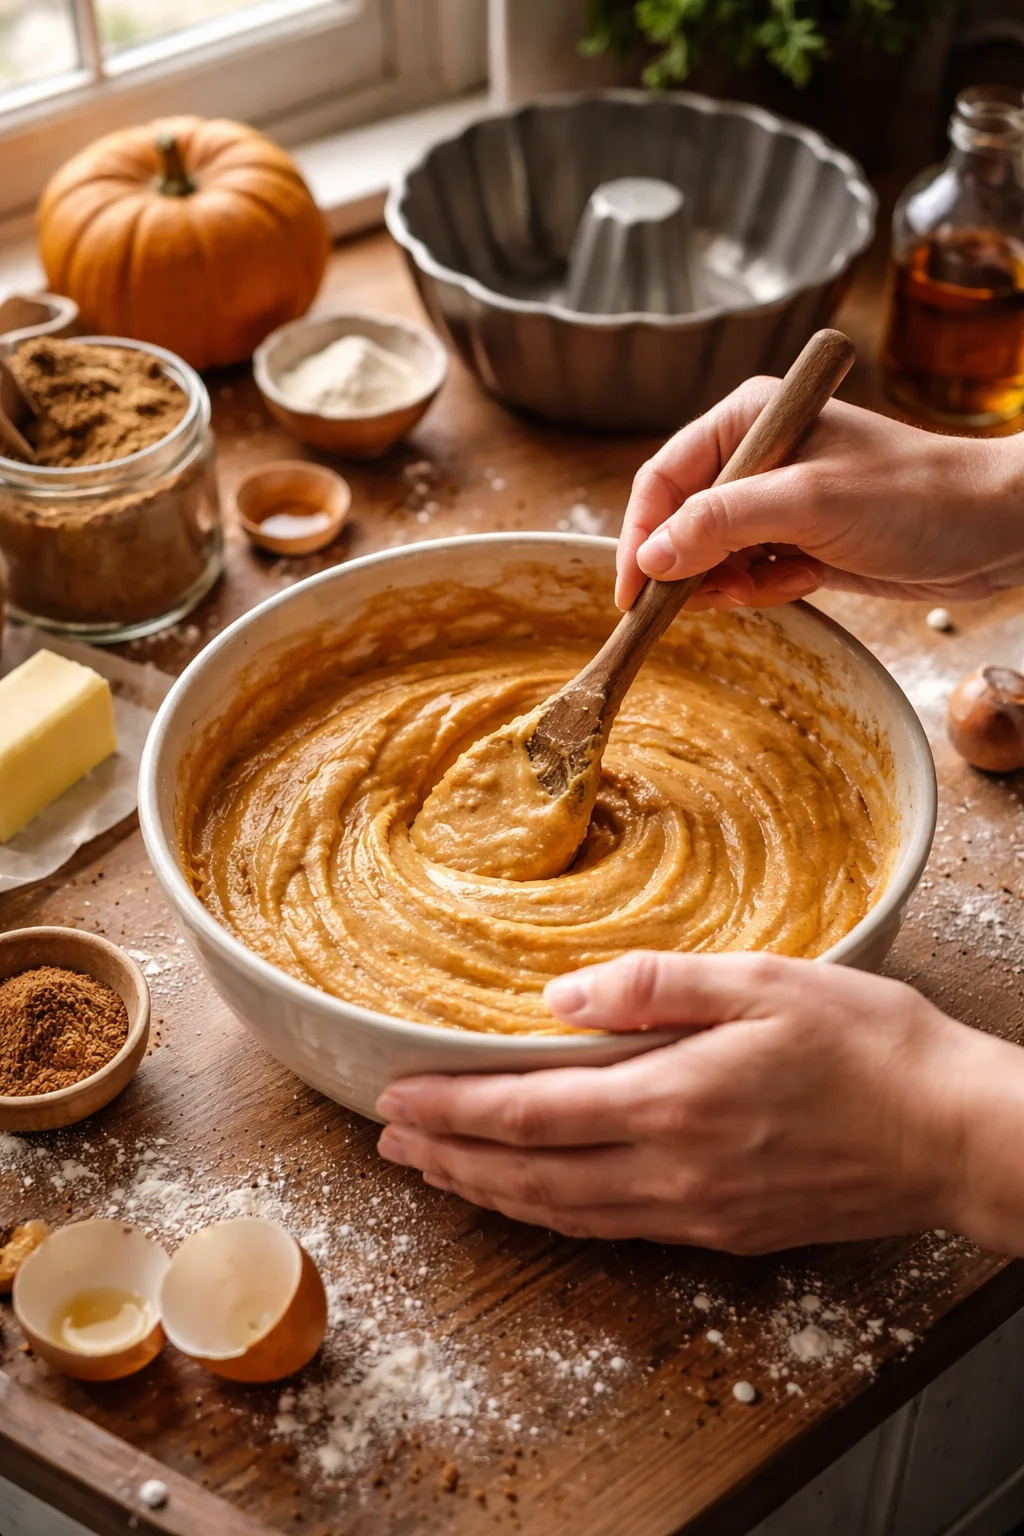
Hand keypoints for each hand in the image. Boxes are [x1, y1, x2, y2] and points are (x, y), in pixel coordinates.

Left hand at [375, 952, 999, 1252]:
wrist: (955, 1136)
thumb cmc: (872, 1047)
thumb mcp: (766, 981)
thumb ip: (656, 986)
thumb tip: (562, 994)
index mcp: (672, 1101)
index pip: (529, 1114)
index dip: (453, 1112)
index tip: (396, 1100)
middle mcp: (672, 1171)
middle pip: (530, 1177)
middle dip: (451, 1161)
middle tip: (392, 1146)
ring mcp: (697, 1212)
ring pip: (565, 1214)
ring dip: (493, 1194)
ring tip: (441, 1175)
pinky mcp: (725, 1232)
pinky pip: (615, 1228)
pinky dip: (556, 1215)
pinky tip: (540, 1199)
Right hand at [615, 381, 1023, 612]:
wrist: (995, 528)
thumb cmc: (912, 495)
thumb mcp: (808, 503)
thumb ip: (721, 524)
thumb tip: (649, 559)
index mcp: (749, 420)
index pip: (663, 479)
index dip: (639, 536)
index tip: (631, 592)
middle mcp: (757, 457)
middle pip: (681, 521)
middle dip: (683, 566)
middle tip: (688, 605)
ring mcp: (779, 502)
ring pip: (711, 554)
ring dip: (725, 583)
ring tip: (760, 589)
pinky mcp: (801, 542)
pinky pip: (750, 574)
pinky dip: (760, 590)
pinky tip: (795, 584)